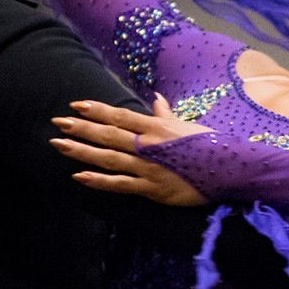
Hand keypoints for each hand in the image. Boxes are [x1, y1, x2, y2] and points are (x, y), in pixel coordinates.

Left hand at [49, 96, 208, 206]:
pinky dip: (99, 181)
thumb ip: (166, 114)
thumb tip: (155, 99)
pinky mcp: (153, 189)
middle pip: (109, 134)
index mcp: (157, 128)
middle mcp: (150, 146)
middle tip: (57, 122)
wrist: (231, 171)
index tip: (76, 105)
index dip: (97, 110)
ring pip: (109, 158)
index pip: (121, 116)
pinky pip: (121, 184)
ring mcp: (150, 168)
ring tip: (59, 144)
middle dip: (81, 128)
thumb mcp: (187, 126)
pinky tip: (79, 176)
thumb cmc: (211, 146)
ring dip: (82, 151)